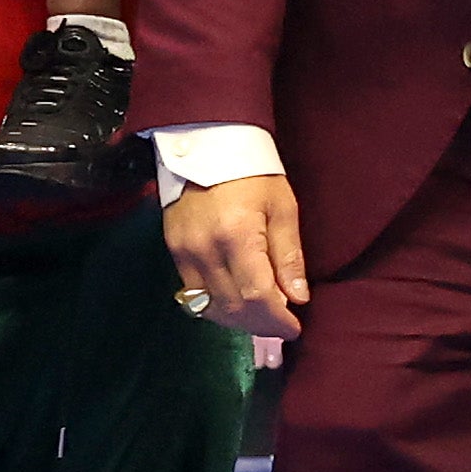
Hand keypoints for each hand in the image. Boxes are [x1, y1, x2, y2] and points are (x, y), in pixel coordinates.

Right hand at [167, 172, 309, 340]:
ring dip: (237, 320)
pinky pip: (193, 293)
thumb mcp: (283, 208)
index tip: (294, 328)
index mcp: (237, 236)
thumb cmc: (254, 172)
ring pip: (209, 306)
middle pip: (232, 307)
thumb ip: (289, 257)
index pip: (256, 296)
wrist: (207, 144)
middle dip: (260, 324)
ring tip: (262, 316)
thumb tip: (298, 298)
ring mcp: (183, 251)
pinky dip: (216, 305)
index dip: (277, 320)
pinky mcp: (172, 250)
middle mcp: (204, 249)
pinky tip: (236, 301)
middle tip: (282, 324)